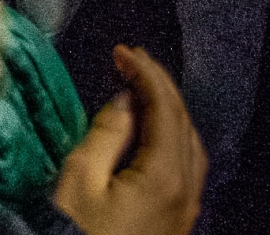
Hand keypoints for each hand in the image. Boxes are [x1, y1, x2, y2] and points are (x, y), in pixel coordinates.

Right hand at [53, 45, 207, 234]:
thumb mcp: (79, 182)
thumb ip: (106, 134)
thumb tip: (127, 102)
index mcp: (165, 175)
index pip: (166, 107)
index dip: (146, 72)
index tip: (122, 51)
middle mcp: (186, 189)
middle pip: (184, 122)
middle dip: (160, 86)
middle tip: (131, 61)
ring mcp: (186, 208)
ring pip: (189, 144)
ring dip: (168, 110)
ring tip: (139, 90)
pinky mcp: (177, 221)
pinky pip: (185, 164)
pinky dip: (170, 135)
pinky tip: (148, 132)